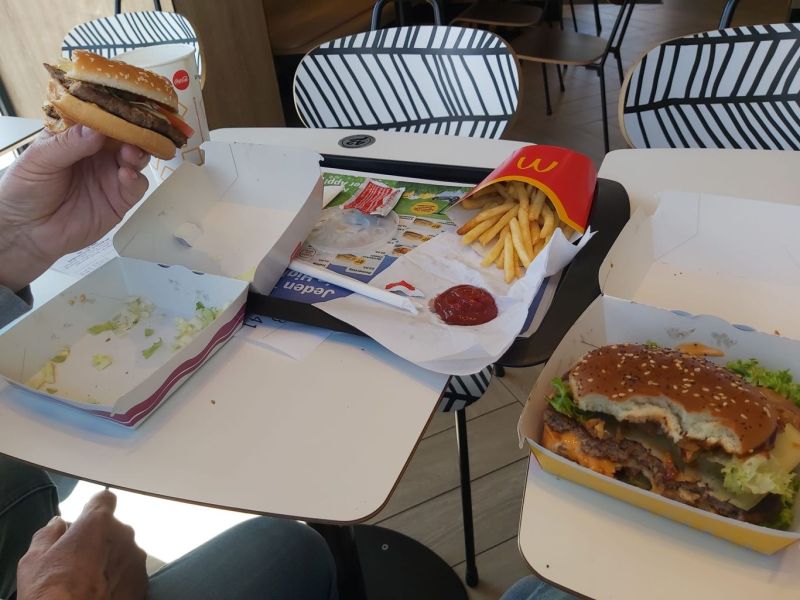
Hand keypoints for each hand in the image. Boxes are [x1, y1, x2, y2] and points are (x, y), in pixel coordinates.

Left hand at [0, 125, 150, 290]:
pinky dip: (136, 179)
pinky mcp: (119, 200)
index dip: (113, 110)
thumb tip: (97, 130)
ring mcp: (110, 176)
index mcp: (77, 137)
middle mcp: (98, 154)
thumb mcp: (39, 159)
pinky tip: (126, 176)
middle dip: (133, 131)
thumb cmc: (25, 190)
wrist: (26, 232)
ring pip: (136, 158)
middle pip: (125, 136)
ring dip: (138, 153)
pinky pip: (136, 186)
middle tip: (134, 130)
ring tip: (130, 154)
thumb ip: (68, 143)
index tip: (122, 105)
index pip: (100, 117)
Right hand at [16, 490, 147, 599]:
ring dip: (110, 561)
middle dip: (98, 540)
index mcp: (97, 523)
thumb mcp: (34, 559)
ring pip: (123, 551)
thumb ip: (48, 535)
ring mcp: (136, 559)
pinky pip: (130, 573)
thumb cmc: (51, 592)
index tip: (86, 520)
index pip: (103, 500)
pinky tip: (103, 592)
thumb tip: (57, 524)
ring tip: (90, 581)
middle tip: (78, 561)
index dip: (94, 509)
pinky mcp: (143, 581)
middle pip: (112, 529)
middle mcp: (123, 535)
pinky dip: (120, 579)